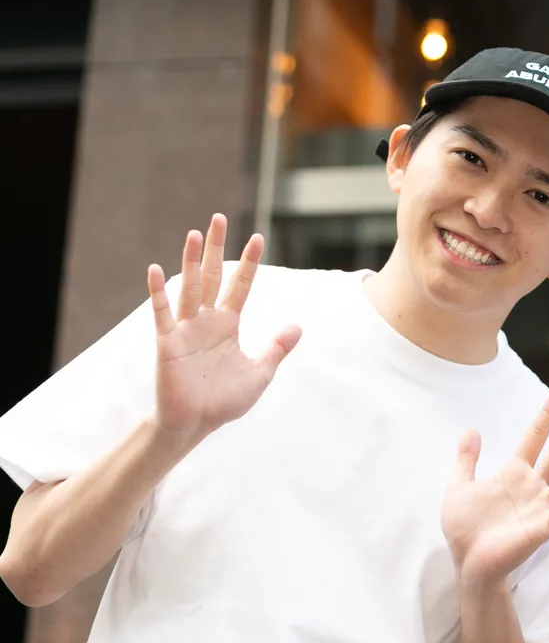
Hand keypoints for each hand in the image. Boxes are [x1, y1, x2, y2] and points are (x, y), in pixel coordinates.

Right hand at [148, 214, 300, 447]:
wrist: (196, 424)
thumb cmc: (225, 400)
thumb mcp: (260, 371)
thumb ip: (276, 347)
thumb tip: (298, 325)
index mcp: (228, 324)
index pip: (240, 286)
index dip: (248, 263)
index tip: (257, 237)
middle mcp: (206, 321)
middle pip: (213, 277)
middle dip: (218, 249)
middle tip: (219, 218)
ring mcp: (185, 329)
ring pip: (190, 288)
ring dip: (192, 261)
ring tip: (195, 234)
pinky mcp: (168, 343)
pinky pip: (162, 314)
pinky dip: (159, 293)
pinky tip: (155, 269)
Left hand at [444, 391, 548, 590]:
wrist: (468, 562)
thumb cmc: (464, 528)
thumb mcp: (459, 487)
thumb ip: (466, 459)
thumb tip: (472, 429)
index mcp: (513, 473)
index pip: (534, 437)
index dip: (546, 416)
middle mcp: (533, 486)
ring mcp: (542, 506)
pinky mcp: (544, 527)